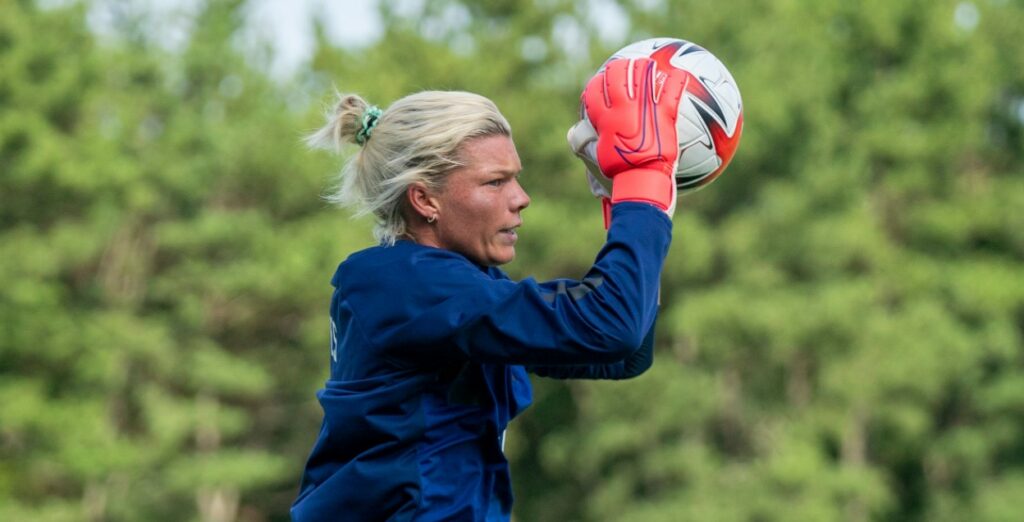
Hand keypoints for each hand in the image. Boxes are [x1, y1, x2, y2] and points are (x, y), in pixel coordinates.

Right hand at [579, 57, 687, 214]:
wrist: (641, 178)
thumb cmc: (618, 172)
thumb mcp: (595, 156)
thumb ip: (584, 142)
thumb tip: (574, 133)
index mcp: (606, 118)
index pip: (595, 92)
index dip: (597, 84)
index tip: (600, 81)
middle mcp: (623, 108)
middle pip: (616, 77)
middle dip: (617, 68)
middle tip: (622, 66)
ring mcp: (645, 109)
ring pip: (642, 77)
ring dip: (643, 67)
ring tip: (646, 63)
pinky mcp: (665, 115)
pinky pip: (672, 93)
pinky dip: (677, 81)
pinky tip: (679, 73)